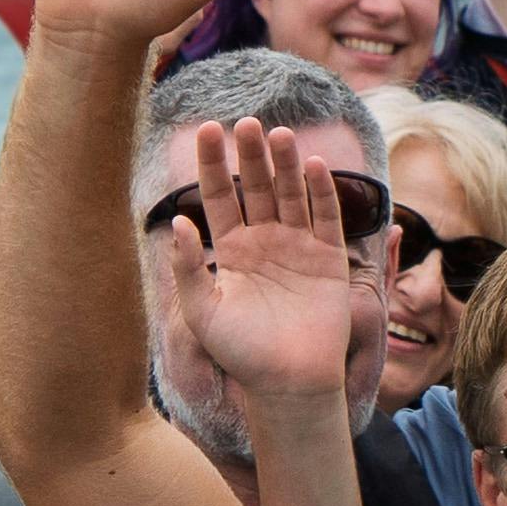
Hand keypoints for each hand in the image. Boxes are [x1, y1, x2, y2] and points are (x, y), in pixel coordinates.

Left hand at [169, 116, 372, 411]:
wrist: (288, 382)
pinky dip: (322, 192)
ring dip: (286, 165)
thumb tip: (177, 222)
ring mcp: (298, 247)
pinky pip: (326, 217)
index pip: (219, 195)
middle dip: (251, 155)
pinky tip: (314, 166)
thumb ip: (187, 268)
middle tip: (246, 123)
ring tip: (279, 135)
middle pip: (257, 186)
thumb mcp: (202, 312)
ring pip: (291, 194)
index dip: (213, 163)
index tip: (207, 130)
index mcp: (230, 250)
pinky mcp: (328, 259)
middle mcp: (264, 241)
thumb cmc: (241, 353)